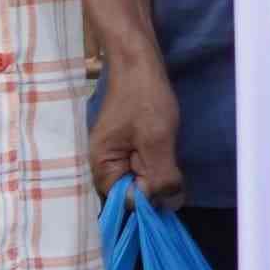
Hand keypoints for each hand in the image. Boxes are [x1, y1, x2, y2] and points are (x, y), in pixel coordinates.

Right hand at [76, 0, 179, 203]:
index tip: (165, 172)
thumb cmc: (144, 98)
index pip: (127, 203)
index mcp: (101, 167)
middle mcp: (103, 167)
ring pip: (142, 180)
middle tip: (163, 150)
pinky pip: (144, 166)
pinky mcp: (126, 148)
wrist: (137, 62)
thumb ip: (161, 177)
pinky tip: (162, 141)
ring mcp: (115, 157)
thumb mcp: (157, 140)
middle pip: (134, 194)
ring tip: (163, 143)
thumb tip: (168, 207)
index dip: (150, 194)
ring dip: (159, 168)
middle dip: (155, 181)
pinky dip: (157, 159)